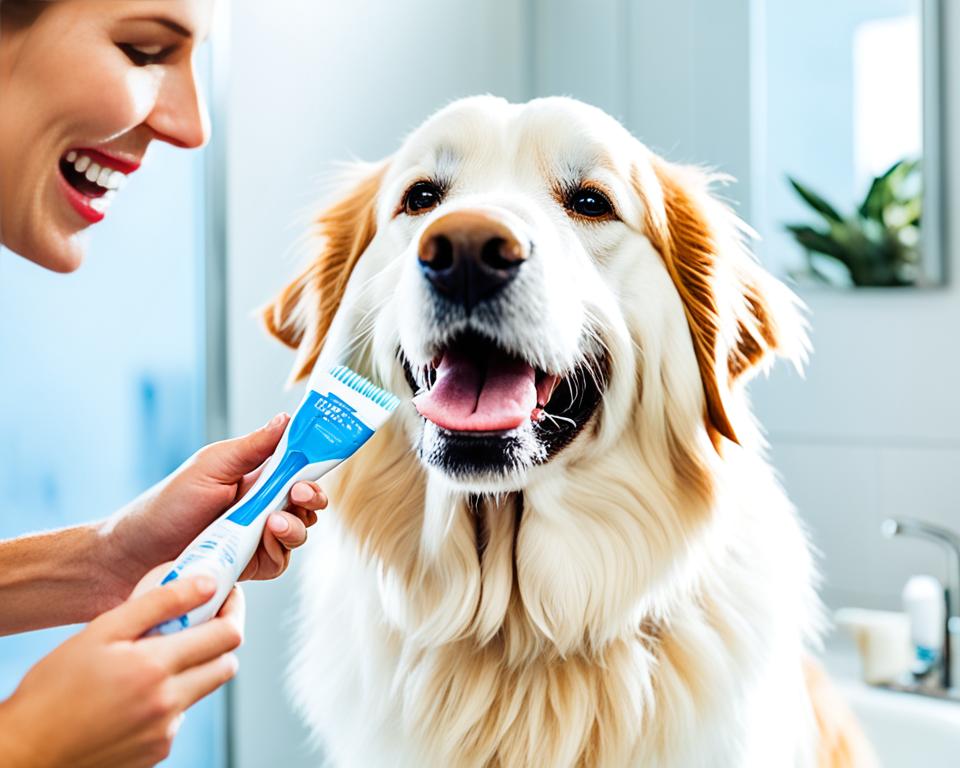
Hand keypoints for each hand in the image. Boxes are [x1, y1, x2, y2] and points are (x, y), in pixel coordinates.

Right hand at [0, 570, 243, 767]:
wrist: (25, 753)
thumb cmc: (53, 690)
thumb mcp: (101, 632)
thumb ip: (160, 602)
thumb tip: (207, 583)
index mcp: (156, 667)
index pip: (228, 634)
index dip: (234, 609)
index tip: (226, 595)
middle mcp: (169, 703)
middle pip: (226, 665)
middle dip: (219, 639)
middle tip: (198, 623)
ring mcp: (165, 731)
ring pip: (203, 690)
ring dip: (193, 670)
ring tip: (155, 657)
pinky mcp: (156, 751)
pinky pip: (179, 716)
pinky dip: (170, 698)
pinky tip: (136, 692)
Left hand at [101, 414, 327, 599]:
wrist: (133, 555)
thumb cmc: (166, 504)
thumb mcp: (211, 466)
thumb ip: (254, 447)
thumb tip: (287, 418)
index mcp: (256, 475)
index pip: (299, 466)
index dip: (314, 465)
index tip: (316, 465)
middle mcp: (262, 505)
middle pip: (308, 501)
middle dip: (312, 498)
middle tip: (299, 495)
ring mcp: (259, 536)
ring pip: (300, 532)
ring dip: (295, 527)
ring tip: (272, 524)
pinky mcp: (252, 565)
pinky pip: (281, 561)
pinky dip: (278, 552)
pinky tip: (261, 546)